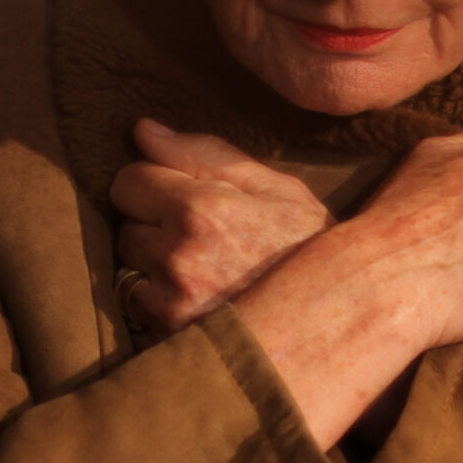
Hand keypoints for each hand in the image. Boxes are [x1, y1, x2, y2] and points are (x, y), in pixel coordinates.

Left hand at [109, 119, 332, 333]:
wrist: (337, 314)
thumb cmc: (307, 242)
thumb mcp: (272, 186)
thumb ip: (203, 153)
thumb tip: (142, 129)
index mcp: (201, 209)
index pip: (128, 180)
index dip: (153, 183)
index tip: (179, 195)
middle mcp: (178, 255)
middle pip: (125, 224)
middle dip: (153, 224)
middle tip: (198, 235)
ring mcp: (172, 300)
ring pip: (127, 266)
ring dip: (151, 263)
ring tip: (200, 268)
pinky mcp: (171, 333)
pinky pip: (137, 303)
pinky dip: (157, 298)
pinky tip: (197, 296)